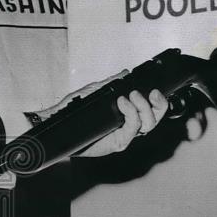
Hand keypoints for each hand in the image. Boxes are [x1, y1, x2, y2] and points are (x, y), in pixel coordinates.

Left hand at [33, 72, 204, 157]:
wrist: (57, 122)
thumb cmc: (73, 110)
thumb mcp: (94, 91)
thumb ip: (111, 83)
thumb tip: (125, 73)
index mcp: (127, 114)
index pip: (152, 109)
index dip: (160, 100)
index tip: (156, 89)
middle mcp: (129, 125)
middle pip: (155, 118)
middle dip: (159, 105)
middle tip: (151, 93)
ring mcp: (124, 135)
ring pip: (147, 125)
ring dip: (143, 108)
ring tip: (130, 96)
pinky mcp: (117, 143)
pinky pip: (131, 131)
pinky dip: (130, 115)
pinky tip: (122, 104)